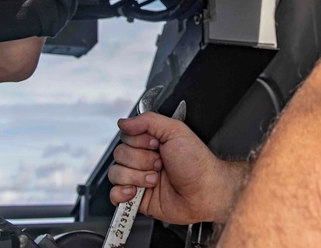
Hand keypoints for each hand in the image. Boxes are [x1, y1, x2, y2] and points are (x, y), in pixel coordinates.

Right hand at [109, 112, 247, 224]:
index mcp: (152, 141)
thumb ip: (148, 121)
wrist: (205, 192)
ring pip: (116, 173)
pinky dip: (122, 193)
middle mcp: (144, 159)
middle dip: (141, 160)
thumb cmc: (197, 163)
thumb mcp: (175, 130)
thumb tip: (124, 122)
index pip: (126, 136)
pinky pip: (114, 195)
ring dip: (137, 176)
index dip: (139, 142)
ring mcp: (140, 179)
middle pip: (120, 154)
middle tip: (160, 163)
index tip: (156, 145)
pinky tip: (138, 191)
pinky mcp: (137, 199)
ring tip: (155, 179)